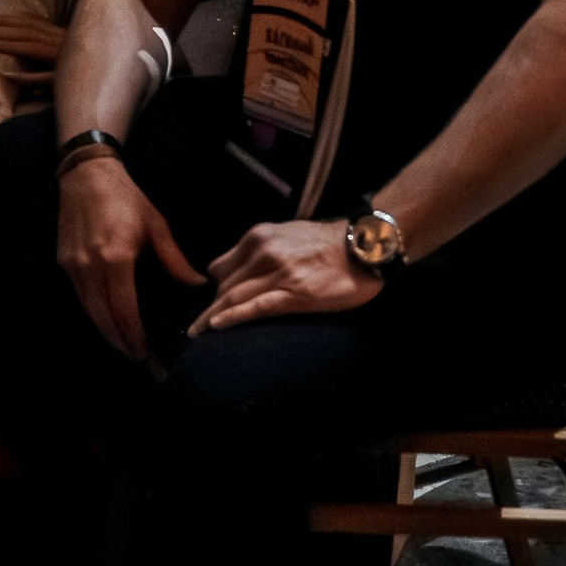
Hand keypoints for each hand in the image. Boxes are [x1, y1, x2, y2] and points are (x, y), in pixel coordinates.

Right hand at [56, 155, 204, 362]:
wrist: (87, 174)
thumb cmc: (126, 198)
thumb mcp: (156, 226)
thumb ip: (174, 260)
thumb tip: (197, 285)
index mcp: (116, 257)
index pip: (123, 309)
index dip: (133, 334)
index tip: (144, 350)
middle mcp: (90, 265)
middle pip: (101, 317)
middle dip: (118, 341)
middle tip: (135, 356)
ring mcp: (73, 264)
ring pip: (87, 309)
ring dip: (104, 330)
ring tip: (122, 344)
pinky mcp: (64, 261)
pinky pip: (80, 295)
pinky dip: (93, 311)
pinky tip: (106, 318)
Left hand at [191, 219, 381, 335]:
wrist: (367, 245)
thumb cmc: (331, 242)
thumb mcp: (288, 233)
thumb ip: (265, 247)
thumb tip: (248, 267)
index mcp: (259, 236)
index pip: (222, 266)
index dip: (215, 286)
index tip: (211, 301)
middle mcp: (263, 252)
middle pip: (224, 284)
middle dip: (214, 304)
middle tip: (207, 323)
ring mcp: (277, 273)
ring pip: (232, 296)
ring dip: (211, 316)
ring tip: (198, 332)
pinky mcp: (294, 294)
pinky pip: (254, 308)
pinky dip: (231, 317)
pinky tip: (215, 326)